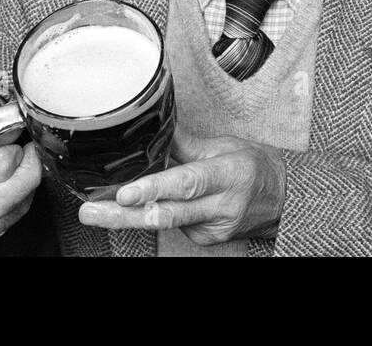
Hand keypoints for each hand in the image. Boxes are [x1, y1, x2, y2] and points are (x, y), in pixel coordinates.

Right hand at [0, 118, 41, 248]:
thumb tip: (24, 134)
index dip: (4, 159)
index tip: (16, 146)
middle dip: (27, 176)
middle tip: (30, 156)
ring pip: (7, 215)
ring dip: (26, 189)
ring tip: (21, 169)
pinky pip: (7, 224)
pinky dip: (19, 204)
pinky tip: (13, 188)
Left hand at [77, 130, 284, 245]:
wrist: (281, 198)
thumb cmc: (253, 166)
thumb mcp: (224, 146)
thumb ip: (185, 143)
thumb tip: (150, 130)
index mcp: (227, 175)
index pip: (186, 183)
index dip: (153, 189)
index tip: (125, 192)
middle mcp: (220, 206)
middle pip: (166, 214)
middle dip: (122, 215)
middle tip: (90, 211)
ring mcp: (211, 228)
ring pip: (163, 222)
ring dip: (126, 217)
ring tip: (94, 210)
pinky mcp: (205, 240)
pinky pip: (173, 226)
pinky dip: (154, 214)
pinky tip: (140, 205)